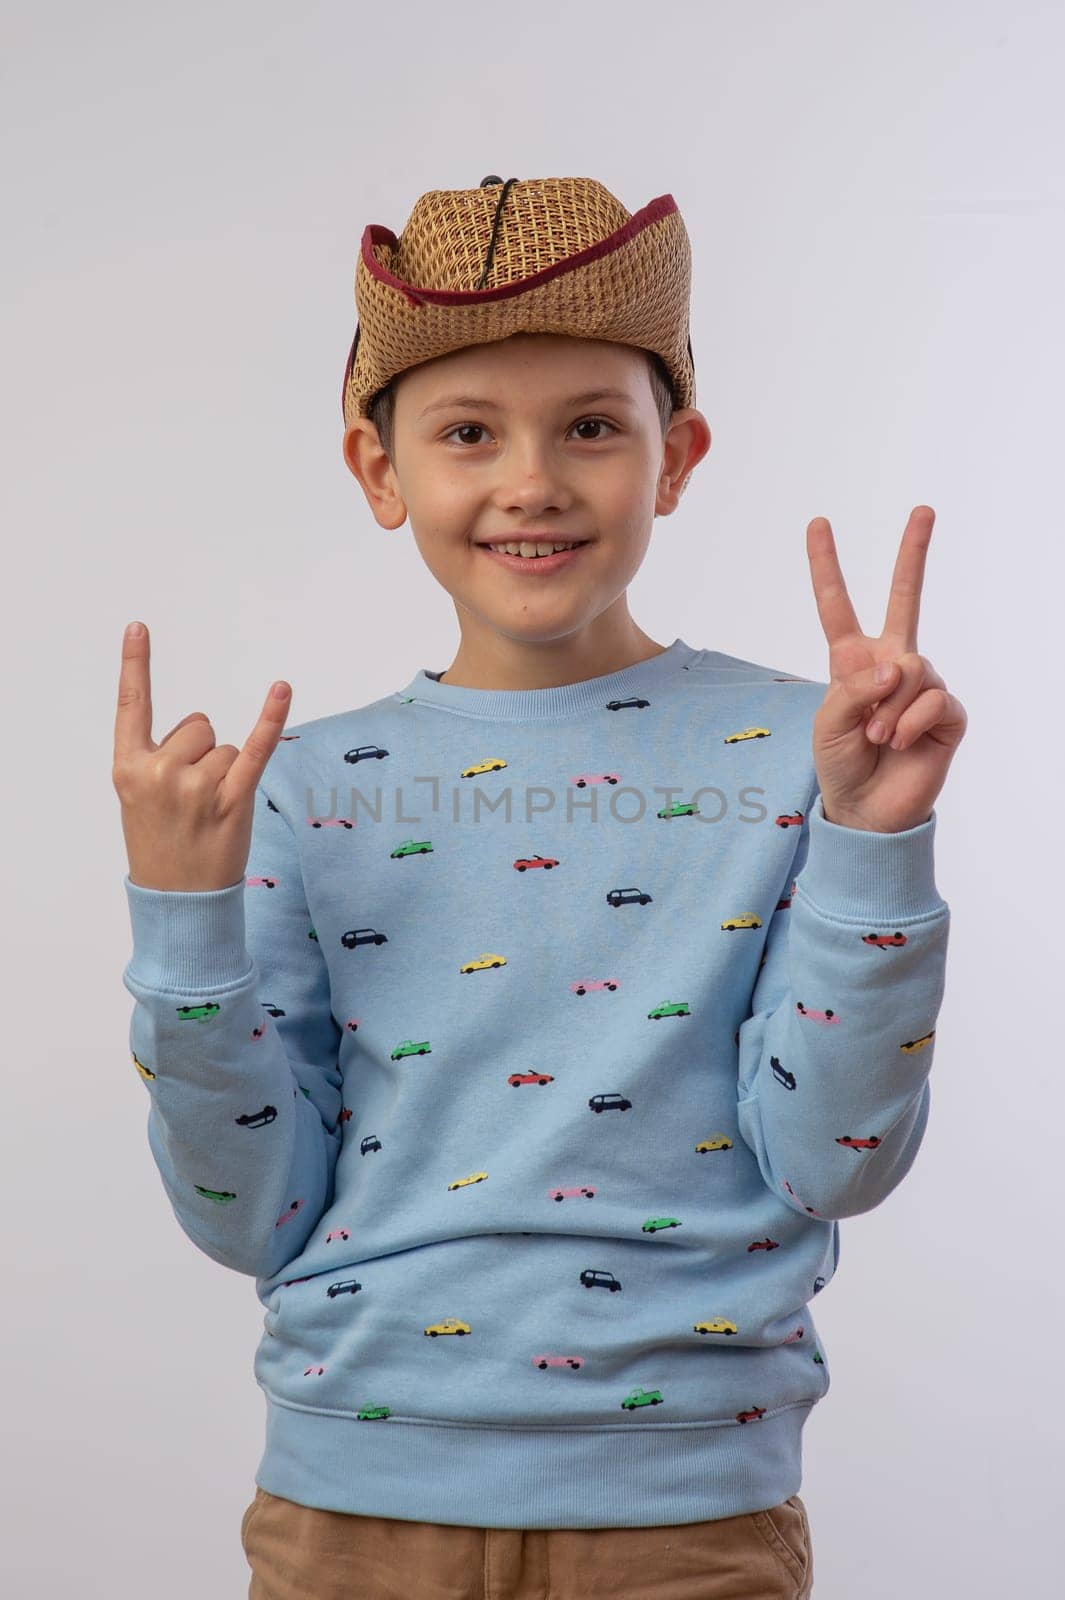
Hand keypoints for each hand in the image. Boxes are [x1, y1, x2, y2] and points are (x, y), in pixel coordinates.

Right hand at [112, 621, 291, 889]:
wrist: (177, 902)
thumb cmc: (160, 846)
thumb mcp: (137, 800)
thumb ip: (155, 759)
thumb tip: (199, 730)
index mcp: (128, 768)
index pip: (131, 705)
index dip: (135, 664)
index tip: (139, 626)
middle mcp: (160, 772)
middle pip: (198, 725)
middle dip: (200, 754)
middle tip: (190, 801)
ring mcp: (196, 787)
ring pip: (226, 747)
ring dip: (225, 774)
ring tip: (208, 813)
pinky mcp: (234, 800)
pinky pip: (256, 749)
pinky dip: (272, 719)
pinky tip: (282, 689)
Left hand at [807, 506, 966, 832]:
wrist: (867, 810)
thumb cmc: (840, 764)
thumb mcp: (827, 723)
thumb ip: (854, 687)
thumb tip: (897, 665)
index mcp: (852, 660)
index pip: (837, 605)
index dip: (826, 566)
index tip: (817, 523)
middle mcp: (892, 664)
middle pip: (906, 598)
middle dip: (913, 554)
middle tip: (923, 509)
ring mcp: (923, 685)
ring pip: (912, 669)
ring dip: (888, 709)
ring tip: (876, 738)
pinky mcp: (947, 712)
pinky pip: (931, 699)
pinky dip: (908, 723)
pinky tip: (898, 744)